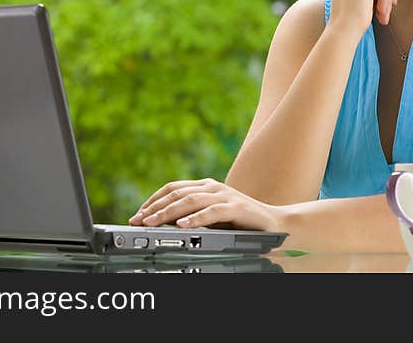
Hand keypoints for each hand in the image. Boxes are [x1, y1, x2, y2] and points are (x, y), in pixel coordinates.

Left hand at [129, 178, 285, 231]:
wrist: (275, 225)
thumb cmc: (241, 223)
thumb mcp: (212, 218)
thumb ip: (192, 216)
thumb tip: (162, 225)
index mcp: (206, 186)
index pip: (173, 188)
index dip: (153, 200)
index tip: (137, 214)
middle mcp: (213, 187)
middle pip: (177, 193)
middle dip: (154, 207)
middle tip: (137, 220)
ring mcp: (225, 195)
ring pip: (190, 201)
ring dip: (168, 212)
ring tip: (152, 222)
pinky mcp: (237, 207)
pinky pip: (212, 212)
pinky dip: (195, 218)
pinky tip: (182, 225)